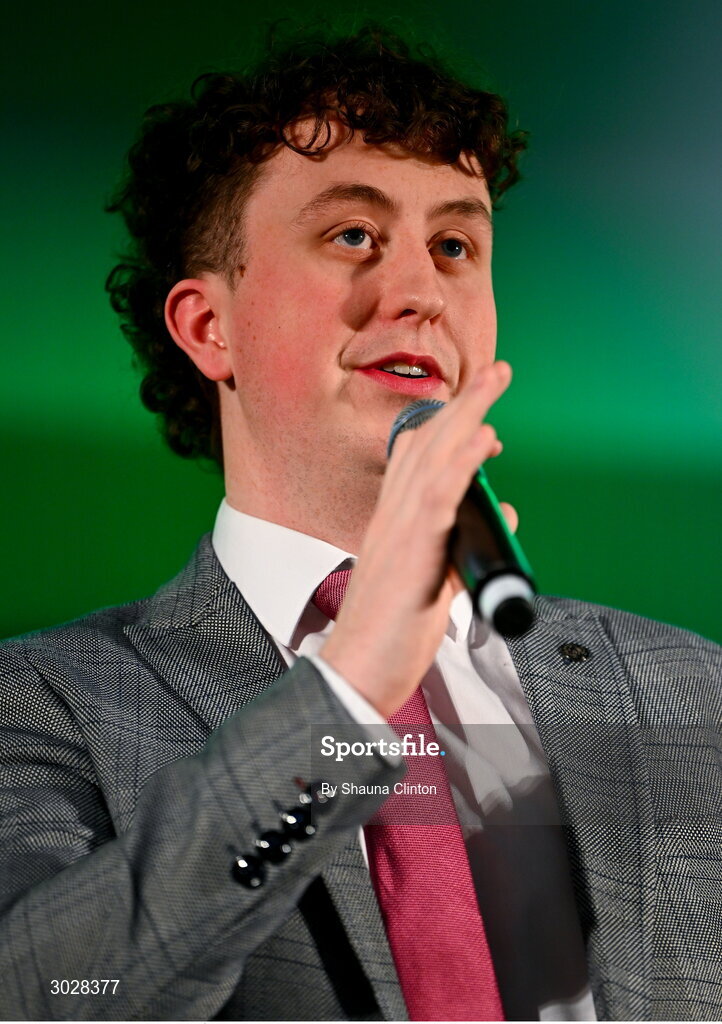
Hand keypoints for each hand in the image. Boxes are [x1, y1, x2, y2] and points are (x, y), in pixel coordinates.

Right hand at [320, 361, 514, 716]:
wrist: (354, 673)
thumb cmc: (388, 634)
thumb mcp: (432, 585)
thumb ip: (463, 548)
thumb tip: (501, 515)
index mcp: (393, 525)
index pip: (418, 460)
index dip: (450, 430)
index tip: (483, 417)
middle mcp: (392, 519)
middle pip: (427, 445)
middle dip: (464, 404)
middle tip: (496, 372)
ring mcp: (399, 534)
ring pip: (433, 460)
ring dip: (467, 417)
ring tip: (494, 383)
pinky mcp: (411, 556)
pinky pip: (437, 500)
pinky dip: (460, 465)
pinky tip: (483, 440)